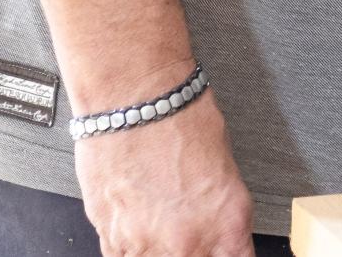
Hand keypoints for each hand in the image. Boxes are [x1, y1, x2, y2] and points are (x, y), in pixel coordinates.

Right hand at [72, 79, 252, 256]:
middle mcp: (189, 242)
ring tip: (162, 221)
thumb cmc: (182, 118)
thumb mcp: (226, 169)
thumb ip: (221, 213)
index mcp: (230, 223)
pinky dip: (134, 247)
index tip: (223, 249)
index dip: (228, 254)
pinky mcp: (112, 239)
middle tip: (188, 228)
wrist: (136, 100)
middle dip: (196, 250)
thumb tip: (218, 231)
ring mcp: (148, 245)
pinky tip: (140, 225)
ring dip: (162, 250)